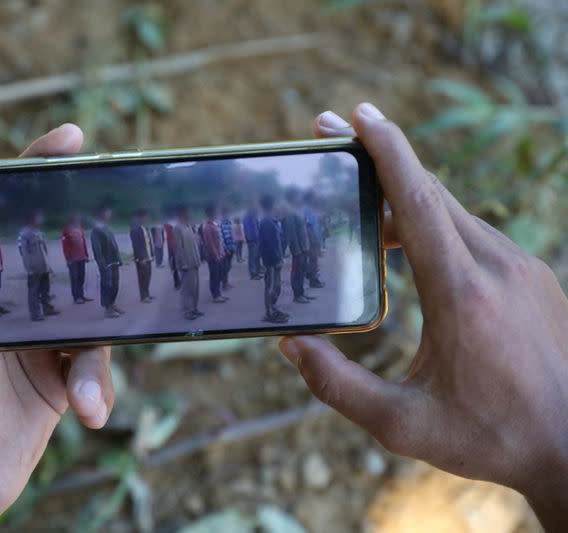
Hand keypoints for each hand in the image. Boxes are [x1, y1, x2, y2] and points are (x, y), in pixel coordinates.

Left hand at [0, 125, 114, 532]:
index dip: (32, 173)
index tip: (69, 139)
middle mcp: (7, 303)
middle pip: (59, 254)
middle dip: (91, 245)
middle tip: (130, 227)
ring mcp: (38, 337)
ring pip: (89, 317)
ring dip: (92, 358)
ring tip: (79, 395)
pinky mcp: (62, 373)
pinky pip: (96, 363)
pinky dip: (97, 386)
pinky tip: (88, 412)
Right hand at [279, 104, 567, 529]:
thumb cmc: (490, 438)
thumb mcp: (401, 425)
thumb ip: (336, 386)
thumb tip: (291, 343)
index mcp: (461, 293)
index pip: (418, 200)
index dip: (386, 150)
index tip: (356, 116)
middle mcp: (496, 266)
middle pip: (430, 192)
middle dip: (382, 157)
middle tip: (334, 137)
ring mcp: (520, 267)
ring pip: (452, 210)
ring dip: (405, 194)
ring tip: (360, 199)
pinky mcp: (530, 276)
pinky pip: (472, 232)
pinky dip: (433, 222)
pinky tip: (406, 243)